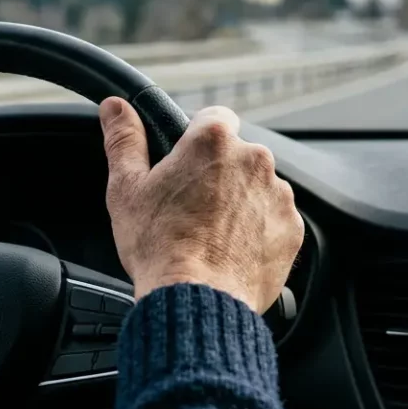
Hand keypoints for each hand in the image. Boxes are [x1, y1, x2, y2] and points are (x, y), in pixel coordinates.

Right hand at [99, 98, 302, 312]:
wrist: (198, 300)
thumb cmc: (160, 246)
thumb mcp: (126, 189)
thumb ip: (124, 140)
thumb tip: (115, 108)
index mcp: (214, 140)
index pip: (213, 116)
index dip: (196, 138)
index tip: (185, 162)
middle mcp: (254, 159)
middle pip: (236, 154)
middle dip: (218, 174)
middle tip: (190, 207)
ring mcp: (278, 194)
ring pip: (257, 187)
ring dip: (240, 202)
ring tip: (210, 234)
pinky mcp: (292, 228)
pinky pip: (275, 220)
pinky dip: (258, 230)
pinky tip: (231, 250)